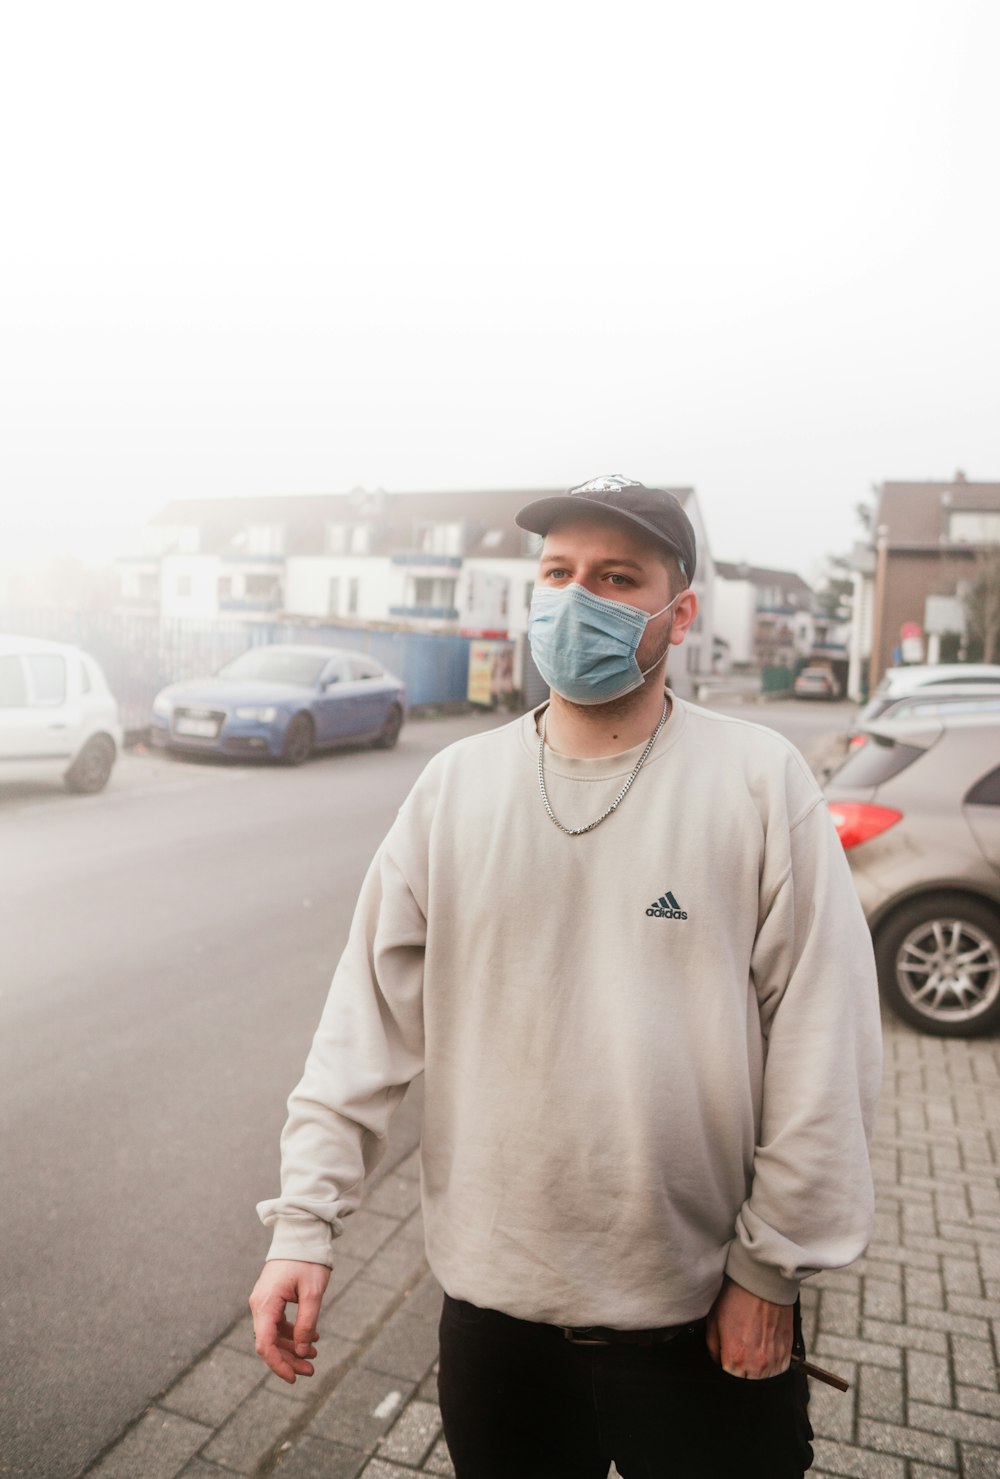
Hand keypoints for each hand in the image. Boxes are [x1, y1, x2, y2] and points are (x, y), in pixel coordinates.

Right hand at [249, 1258, 330, 1383]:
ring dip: (291, 1348)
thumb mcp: (313, 1292)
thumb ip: (307, 1322)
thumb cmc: (307, 1260)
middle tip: (311, 1371)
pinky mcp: (271, 1299)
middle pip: (269, 1343)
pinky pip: (277, 1324)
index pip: (265, 1344)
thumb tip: (302, 1350)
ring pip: (273, 1335)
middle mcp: (259, 1305)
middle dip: (288, 1359)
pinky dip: (292, 1334)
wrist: (301, 1234)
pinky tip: (311, 1339)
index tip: (294, 1378)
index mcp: (265, 1303)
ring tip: (314, 1357)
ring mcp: (264, 1302)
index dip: (278, 1365)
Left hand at [705, 1277, 792, 1378]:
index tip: (724, 1365)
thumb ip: (712, 1350)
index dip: (724, 1374)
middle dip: (739, 1378)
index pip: (727, 1384)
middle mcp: (756, 1365)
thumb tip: (716, 1363)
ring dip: (755, 1375)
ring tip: (750, 1359)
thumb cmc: (735, 1299)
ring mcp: (774, 1361)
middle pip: (746, 1387)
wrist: (762, 1281)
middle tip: (736, 1362)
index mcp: (735, 1358)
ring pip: (764, 1383)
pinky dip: (770, 1369)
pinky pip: (778, 1373)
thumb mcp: (713, 1323)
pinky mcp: (787, 1353)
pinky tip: (763, 1357)